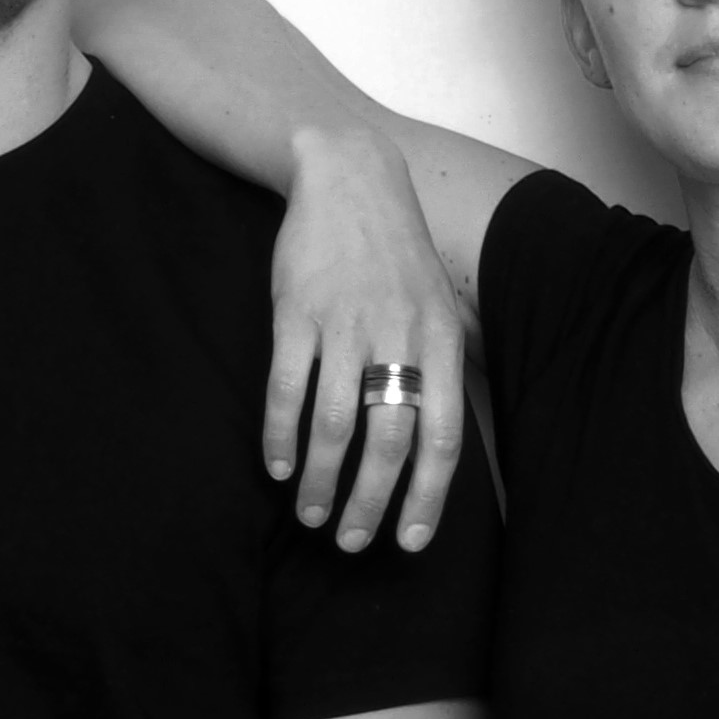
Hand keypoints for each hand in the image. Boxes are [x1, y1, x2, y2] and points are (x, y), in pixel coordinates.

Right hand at [263, 127, 468, 555]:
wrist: (349, 175)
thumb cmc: (395, 255)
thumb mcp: (436, 308)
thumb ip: (436, 372)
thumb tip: (430, 454)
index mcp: (441, 341)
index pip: (442, 437)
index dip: (427, 497)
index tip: (409, 542)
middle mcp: (398, 337)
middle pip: (388, 441)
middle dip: (370, 503)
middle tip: (352, 542)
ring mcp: (345, 324)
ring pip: (335, 424)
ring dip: (320, 480)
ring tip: (309, 515)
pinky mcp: (296, 311)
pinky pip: (288, 388)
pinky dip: (281, 436)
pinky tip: (276, 466)